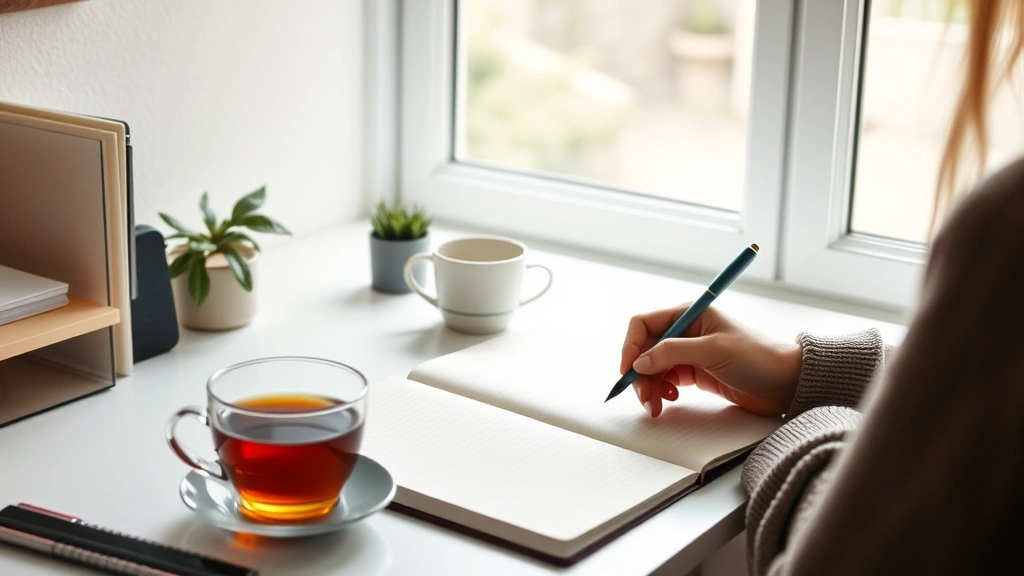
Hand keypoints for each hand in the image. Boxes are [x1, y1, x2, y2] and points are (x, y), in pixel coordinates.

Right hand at [620, 304, 801, 417]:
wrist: (786, 384)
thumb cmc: (757, 359)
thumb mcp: (713, 351)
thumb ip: (673, 353)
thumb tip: (639, 362)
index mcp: (689, 314)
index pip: (644, 325)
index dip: (631, 346)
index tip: (628, 371)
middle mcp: (685, 331)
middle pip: (645, 350)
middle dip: (640, 374)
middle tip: (645, 398)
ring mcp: (689, 353)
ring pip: (652, 368)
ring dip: (649, 387)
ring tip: (656, 406)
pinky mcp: (694, 373)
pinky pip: (665, 380)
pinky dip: (661, 392)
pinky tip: (669, 400)